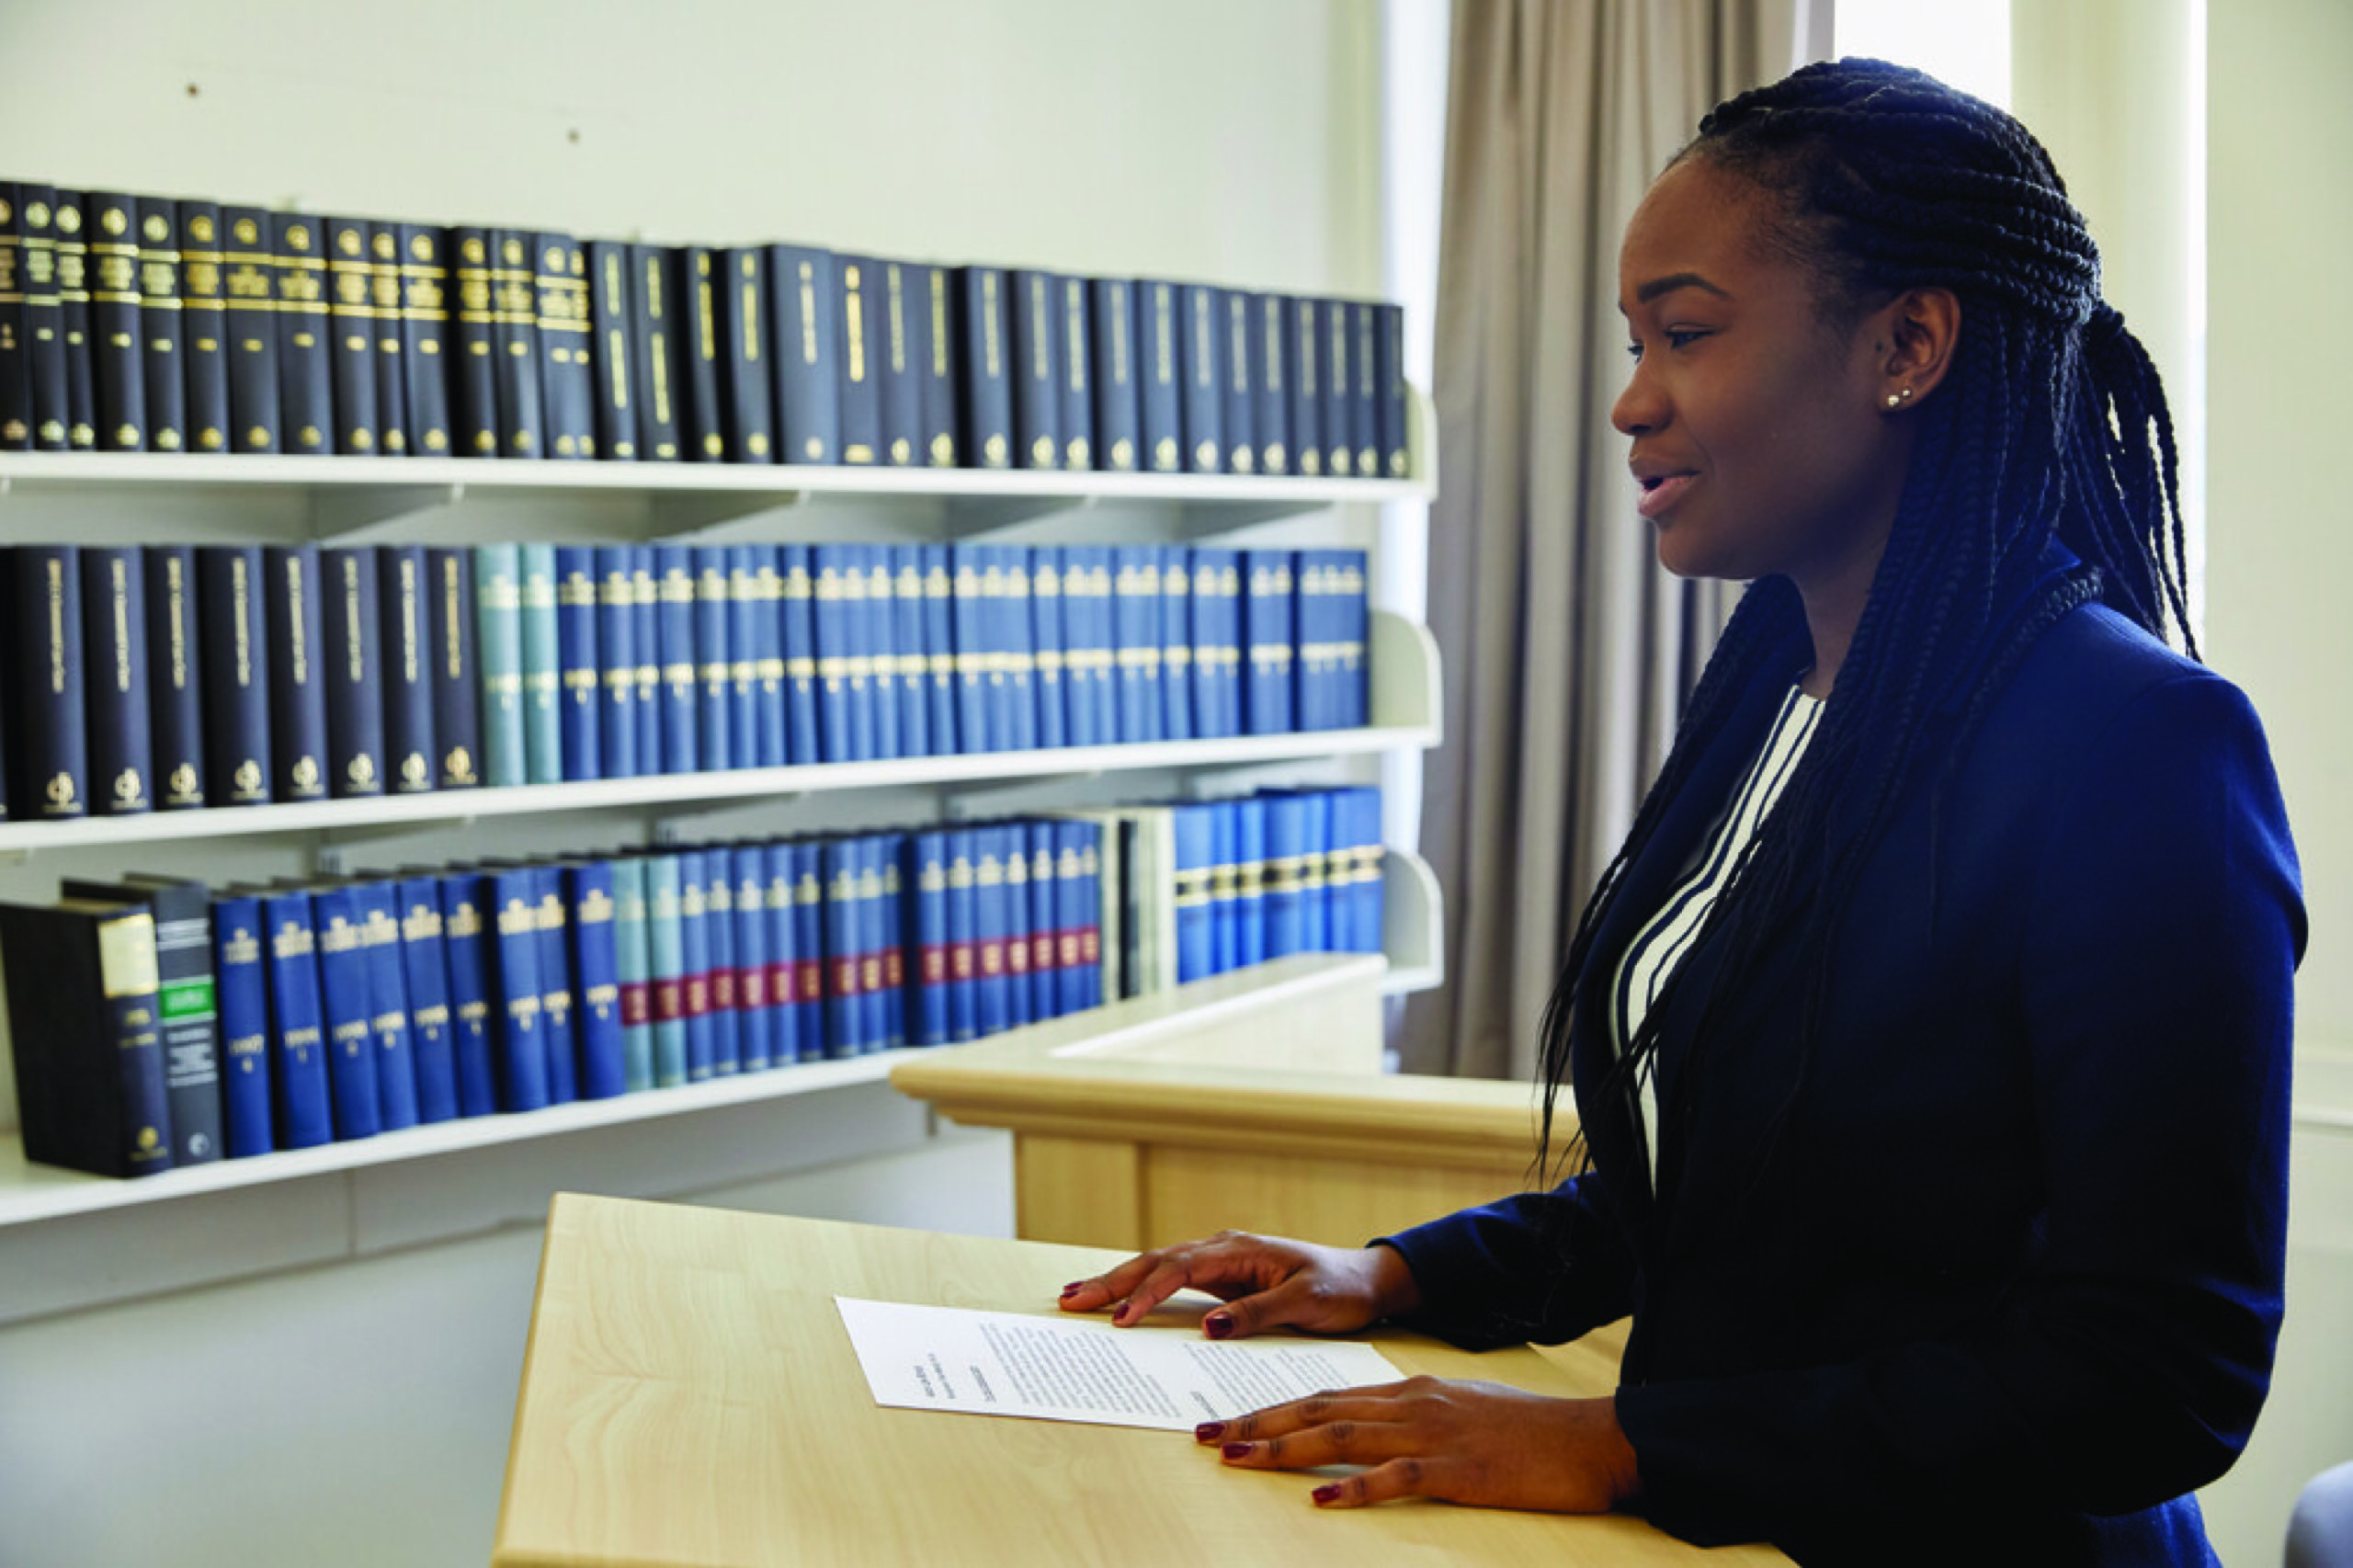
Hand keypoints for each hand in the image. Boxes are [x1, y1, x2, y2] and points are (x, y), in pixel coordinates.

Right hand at [1057, 1230, 1421, 1337]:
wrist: (1365, 1281)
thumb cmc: (1339, 1289)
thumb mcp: (1305, 1303)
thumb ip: (1256, 1313)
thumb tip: (1207, 1326)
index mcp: (1239, 1249)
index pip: (1179, 1269)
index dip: (1146, 1293)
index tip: (1120, 1319)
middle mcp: (1223, 1249)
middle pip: (1155, 1261)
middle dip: (1111, 1280)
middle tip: (1069, 1299)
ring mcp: (1220, 1261)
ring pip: (1157, 1266)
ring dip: (1118, 1280)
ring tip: (1076, 1295)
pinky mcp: (1222, 1278)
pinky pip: (1172, 1280)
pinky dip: (1140, 1287)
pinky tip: (1118, 1299)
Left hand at [1200, 1379, 1641, 1512]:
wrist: (1588, 1438)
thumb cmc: (1526, 1431)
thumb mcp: (1458, 1411)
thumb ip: (1410, 1416)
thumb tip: (1366, 1430)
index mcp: (1409, 1389)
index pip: (1324, 1395)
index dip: (1270, 1408)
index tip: (1226, 1421)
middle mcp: (1411, 1403)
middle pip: (1318, 1410)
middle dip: (1256, 1424)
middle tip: (1206, 1437)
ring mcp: (1433, 1434)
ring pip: (1342, 1436)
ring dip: (1284, 1448)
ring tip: (1237, 1458)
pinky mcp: (1458, 1471)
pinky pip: (1397, 1477)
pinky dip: (1355, 1487)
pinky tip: (1322, 1499)